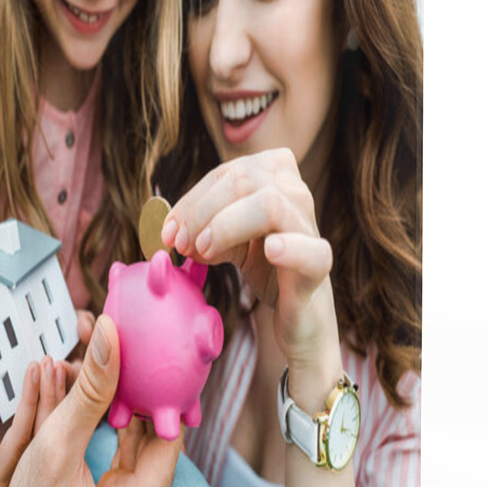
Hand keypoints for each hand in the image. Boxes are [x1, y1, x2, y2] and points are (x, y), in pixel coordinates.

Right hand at [0, 315, 181, 486]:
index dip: (162, 393)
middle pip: (152, 437)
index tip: (151, 356)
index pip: (169, 436)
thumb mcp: (53, 449)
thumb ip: (87, 394)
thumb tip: (109, 336)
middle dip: (134, 393)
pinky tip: (91, 396)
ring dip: (116, 405)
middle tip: (124, 356)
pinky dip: (104, 424)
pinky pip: (117, 454)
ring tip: (102, 369)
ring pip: (133, 442)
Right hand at [0, 356, 67, 486]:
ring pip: (58, 425)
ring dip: (59, 392)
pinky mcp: (55, 449)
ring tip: (58, 365)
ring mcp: (44, 462)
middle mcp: (28, 473)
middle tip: (50, 363)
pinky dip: (64, 397)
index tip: (33, 369)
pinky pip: (64, 422)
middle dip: (48, 392)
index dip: (28, 399)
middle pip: (44, 428)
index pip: (21, 433)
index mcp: (2, 475)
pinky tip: (66, 375)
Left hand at [160, 149, 336, 370]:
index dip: (192, 199)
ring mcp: (309, 227)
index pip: (227, 173)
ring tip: (205, 250)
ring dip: (226, 225)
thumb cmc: (266, 268)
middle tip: (183, 244)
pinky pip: (311, 251)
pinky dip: (288, 248)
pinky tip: (269, 252)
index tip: (169, 231)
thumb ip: (203, 229)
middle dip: (202, 211)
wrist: (298, 313)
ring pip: (269, 204)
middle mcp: (296, 194)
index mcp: (274, 178)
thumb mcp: (228, 242)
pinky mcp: (318, 265)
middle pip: (243, 180)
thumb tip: (174, 232)